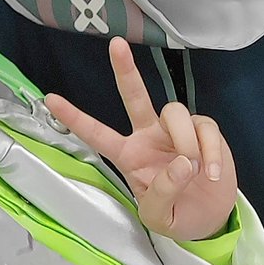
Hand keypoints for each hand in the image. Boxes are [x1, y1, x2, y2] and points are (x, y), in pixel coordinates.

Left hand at [45, 37, 236, 240]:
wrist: (209, 219)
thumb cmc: (175, 215)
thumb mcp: (158, 217)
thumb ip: (163, 192)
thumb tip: (183, 162)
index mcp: (128, 155)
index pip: (97, 134)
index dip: (75, 118)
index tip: (50, 99)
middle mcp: (149, 135)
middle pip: (135, 96)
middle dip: (125, 70)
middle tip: (116, 45)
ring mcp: (176, 130)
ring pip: (175, 112)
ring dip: (186, 143)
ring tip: (195, 171)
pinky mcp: (204, 131)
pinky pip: (205, 127)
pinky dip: (212, 151)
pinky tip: (212, 173)